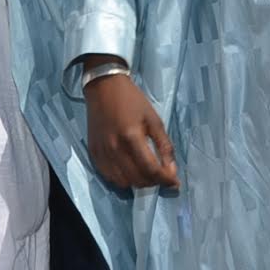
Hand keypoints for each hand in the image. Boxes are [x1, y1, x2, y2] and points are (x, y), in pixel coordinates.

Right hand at [85, 70, 179, 189]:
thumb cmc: (132, 101)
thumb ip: (164, 146)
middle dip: (154, 181)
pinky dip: (123, 179)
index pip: (151, 169)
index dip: (165, 179)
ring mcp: (102, 153)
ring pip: (123, 182)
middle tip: (162, 174)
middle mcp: (114, 148)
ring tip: (146, 173)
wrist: (104, 87)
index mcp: (131, 137)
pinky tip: (130, 170)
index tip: (175, 182)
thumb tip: (172, 170)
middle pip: (137, 179)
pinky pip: (109, 177)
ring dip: (139, 182)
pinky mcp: (94, 154)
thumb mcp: (154, 119)